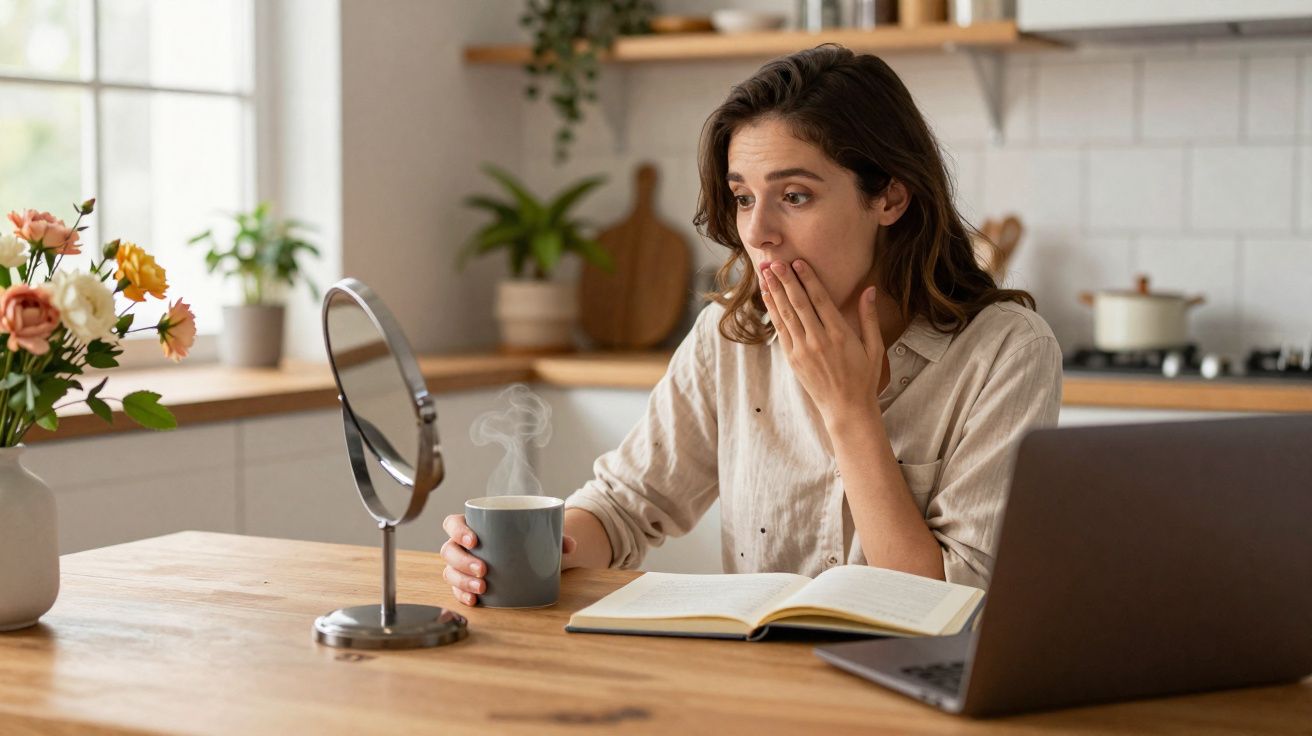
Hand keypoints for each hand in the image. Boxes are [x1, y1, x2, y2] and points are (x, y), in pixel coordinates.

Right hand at [440, 513, 577, 605]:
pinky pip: (457, 590)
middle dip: (462, 561)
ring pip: (450, 571)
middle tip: (484, 570)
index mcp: (473, 525)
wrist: (527, 555)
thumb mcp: (538, 533)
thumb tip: (570, 545)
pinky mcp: (466, 583)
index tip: (474, 540)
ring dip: (462, 580)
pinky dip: (463, 595)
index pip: (453, 523)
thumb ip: (554, 535)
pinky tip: (474, 601)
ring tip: (482, 588)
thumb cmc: (525, 539)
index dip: (458, 530)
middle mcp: (462, 545)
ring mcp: (461, 565)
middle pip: (449, 550)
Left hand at [759, 259, 884, 424]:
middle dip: (785, 280)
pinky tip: (768, 297)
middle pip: (798, 303)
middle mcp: (818, 340)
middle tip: (775, 261)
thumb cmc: (864, 378)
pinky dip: (773, 312)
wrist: (846, 409)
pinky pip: (781, 330)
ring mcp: (803, 350)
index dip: (808, 279)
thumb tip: (870, 290)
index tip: (798, 262)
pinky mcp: (793, 359)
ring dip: (775, 292)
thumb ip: (869, 317)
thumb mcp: (874, 347)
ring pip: (786, 315)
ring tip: (766, 273)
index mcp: (840, 334)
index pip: (820, 300)